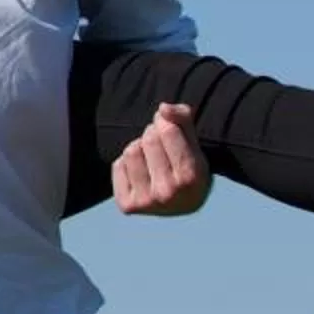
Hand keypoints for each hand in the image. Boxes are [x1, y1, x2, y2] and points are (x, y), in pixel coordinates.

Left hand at [112, 102, 211, 216]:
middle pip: (148, 139)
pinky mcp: (128, 205)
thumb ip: (183, 118)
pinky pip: (118, 165)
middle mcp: (168, 193)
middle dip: (154, 135)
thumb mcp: (195, 142)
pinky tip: (143, 175)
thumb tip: (162, 108)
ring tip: (153, 161)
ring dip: (139, 148)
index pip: (168, 131)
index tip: (171, 129)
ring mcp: (147, 202)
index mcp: (191, 178)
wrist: (183, 205)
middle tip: (164, 148)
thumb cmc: (190, 165)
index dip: (167, 123)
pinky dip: (127, 164)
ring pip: (131, 151)